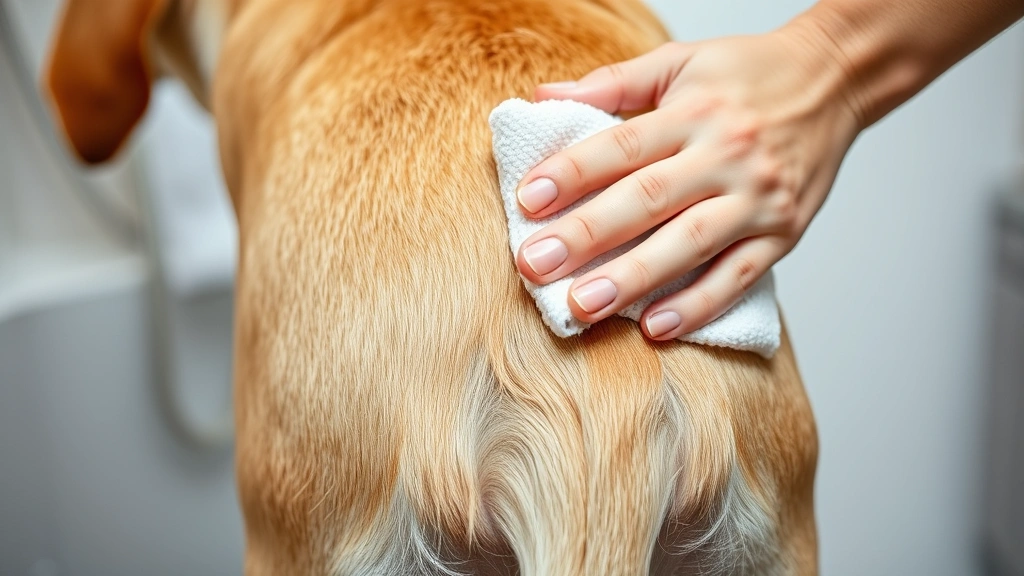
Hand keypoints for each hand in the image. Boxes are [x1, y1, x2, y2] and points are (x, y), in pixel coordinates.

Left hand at [514, 26, 861, 339]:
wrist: (837, 81)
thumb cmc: (748, 73)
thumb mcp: (680, 61)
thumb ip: (612, 83)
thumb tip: (542, 94)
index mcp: (694, 111)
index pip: (622, 144)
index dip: (572, 172)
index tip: (528, 199)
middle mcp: (726, 154)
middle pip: (647, 199)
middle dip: (586, 235)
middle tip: (536, 265)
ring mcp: (757, 198)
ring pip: (689, 243)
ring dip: (633, 278)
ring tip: (583, 306)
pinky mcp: (783, 233)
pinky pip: (738, 276)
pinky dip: (699, 305)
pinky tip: (656, 328)